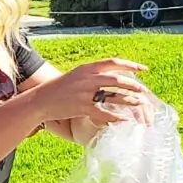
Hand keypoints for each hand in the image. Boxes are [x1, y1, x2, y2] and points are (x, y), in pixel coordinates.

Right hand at [31, 58, 150, 128]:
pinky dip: (116, 117)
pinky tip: (124, 120)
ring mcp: (85, 93)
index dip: (131, 65)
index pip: (113, 62)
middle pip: (117, 79)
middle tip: (143, 90)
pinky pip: (104, 112)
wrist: (39, 100)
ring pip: (114, 95)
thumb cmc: (57, 89)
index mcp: (86, 68)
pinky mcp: (81, 107)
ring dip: (128, 100)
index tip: (143, 69)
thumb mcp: (75, 76)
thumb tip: (109, 75)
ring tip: (138, 103)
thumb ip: (91, 75)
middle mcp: (87, 79)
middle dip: (133, 85)